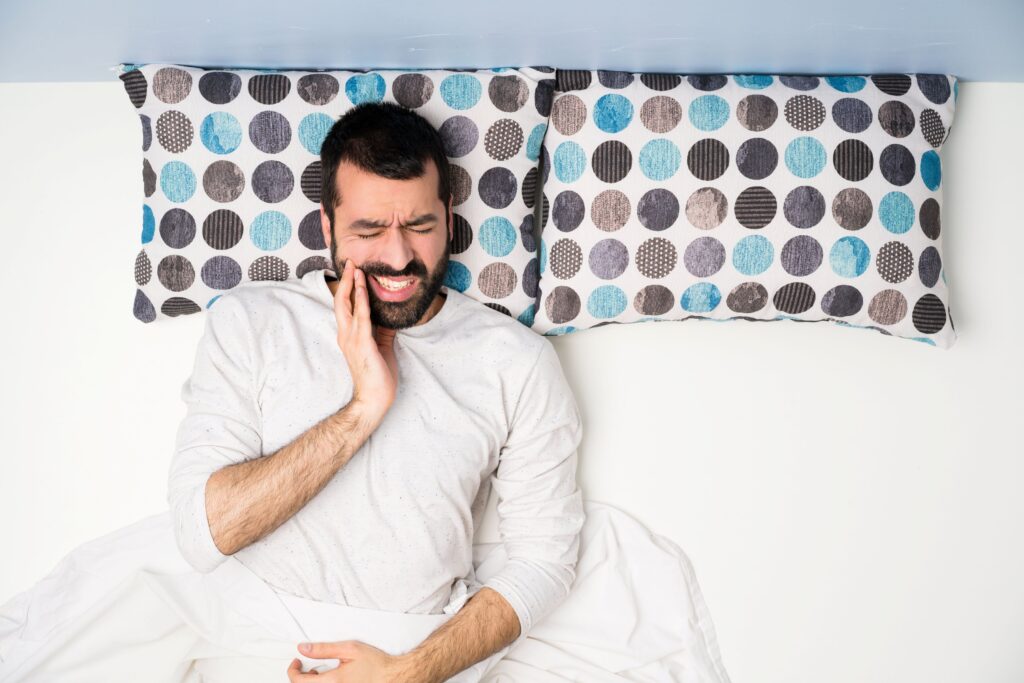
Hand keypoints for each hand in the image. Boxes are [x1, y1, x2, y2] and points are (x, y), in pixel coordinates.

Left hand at [287, 640, 414, 681]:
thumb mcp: (349, 649)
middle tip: (308, 667)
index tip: (296, 662)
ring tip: (319, 675)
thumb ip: (324, 649)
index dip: (292, 671)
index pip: (299, 682)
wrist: (394, 676)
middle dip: (301, 678)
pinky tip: (331, 680)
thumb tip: (304, 648)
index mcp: (333, 681)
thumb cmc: (376, 664)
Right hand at [334, 259, 398, 423]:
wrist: (374, 398)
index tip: (353, 271)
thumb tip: (389, 314)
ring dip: (353, 286)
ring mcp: (352, 340)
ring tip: (356, 269)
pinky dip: (361, 303)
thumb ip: (382, 330)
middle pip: (341, 302)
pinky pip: (361, 319)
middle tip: (351, 262)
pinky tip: (363, 290)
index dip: (347, 288)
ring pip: (348, 306)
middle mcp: (346, 335)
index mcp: (349, 336)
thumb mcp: (381, 346)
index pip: (345, 307)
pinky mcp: (362, 345)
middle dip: (346, 281)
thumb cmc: (378, 375)